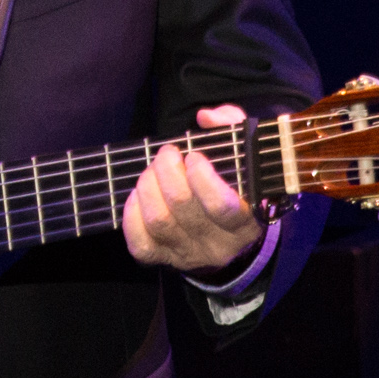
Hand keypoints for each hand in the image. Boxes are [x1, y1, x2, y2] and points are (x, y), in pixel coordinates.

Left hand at [123, 105, 259, 275]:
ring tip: (152, 170)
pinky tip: (139, 196)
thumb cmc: (237, 186)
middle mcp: (219, 245)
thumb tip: (206, 117)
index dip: (201, 177)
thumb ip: (233, 127)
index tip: (194, 156)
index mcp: (246, 221)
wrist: (231, 238)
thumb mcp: (245, 155)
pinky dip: (132, 215)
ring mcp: (190, 255)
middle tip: (167, 154)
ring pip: (159, 221)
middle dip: (166, 171)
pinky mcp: (164, 260)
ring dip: (148, 187)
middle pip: (182, 207)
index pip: (221, 205)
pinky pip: (140, 243)